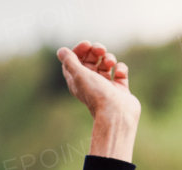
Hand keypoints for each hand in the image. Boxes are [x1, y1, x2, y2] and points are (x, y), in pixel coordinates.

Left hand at [57, 41, 140, 161]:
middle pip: (90, 60)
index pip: (75, 61)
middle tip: (101, 50)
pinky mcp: (119, 89)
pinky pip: (120, 72)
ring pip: (106, 64)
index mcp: (77, 82)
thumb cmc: (97, 95)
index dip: (79, 50)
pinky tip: (119, 73)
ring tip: (110, 63)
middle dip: (96, 51)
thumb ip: (70, 62)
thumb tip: (61, 51)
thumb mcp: (79, 75)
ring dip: (109, 58)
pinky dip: (120, 69)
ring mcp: (106, 86)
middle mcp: (91, 84)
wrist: (117, 113)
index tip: (87, 44)